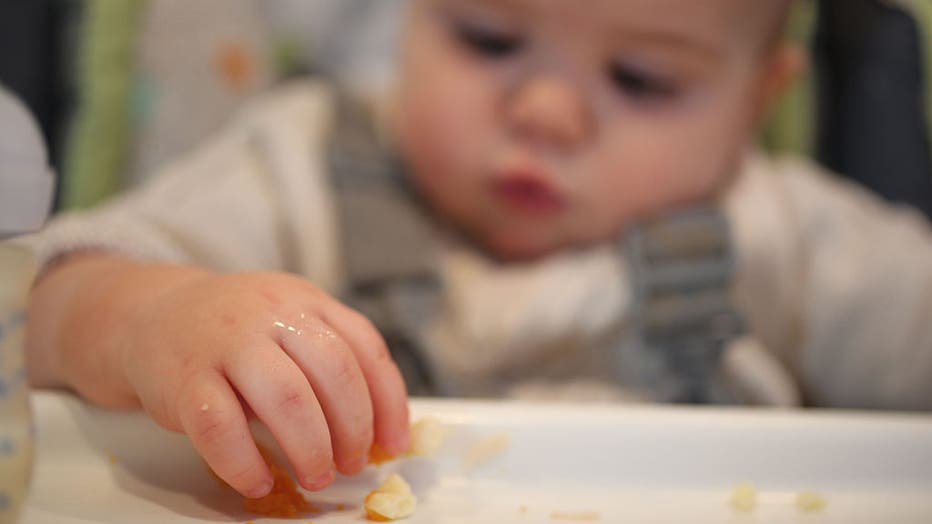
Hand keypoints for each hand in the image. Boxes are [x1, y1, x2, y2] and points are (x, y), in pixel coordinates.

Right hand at [29, 258, 408, 497]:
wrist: (153, 315)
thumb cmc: (237, 335)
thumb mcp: (291, 324)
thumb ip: (332, 360)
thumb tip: (379, 430)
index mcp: (306, 301)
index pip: (365, 348)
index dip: (387, 402)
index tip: (392, 444)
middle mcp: (271, 314)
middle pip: (333, 371)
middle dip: (352, 428)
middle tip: (351, 465)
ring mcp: (226, 342)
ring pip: (285, 397)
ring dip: (310, 447)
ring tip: (316, 477)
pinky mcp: (183, 378)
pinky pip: (220, 427)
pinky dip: (245, 463)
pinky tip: (258, 481)